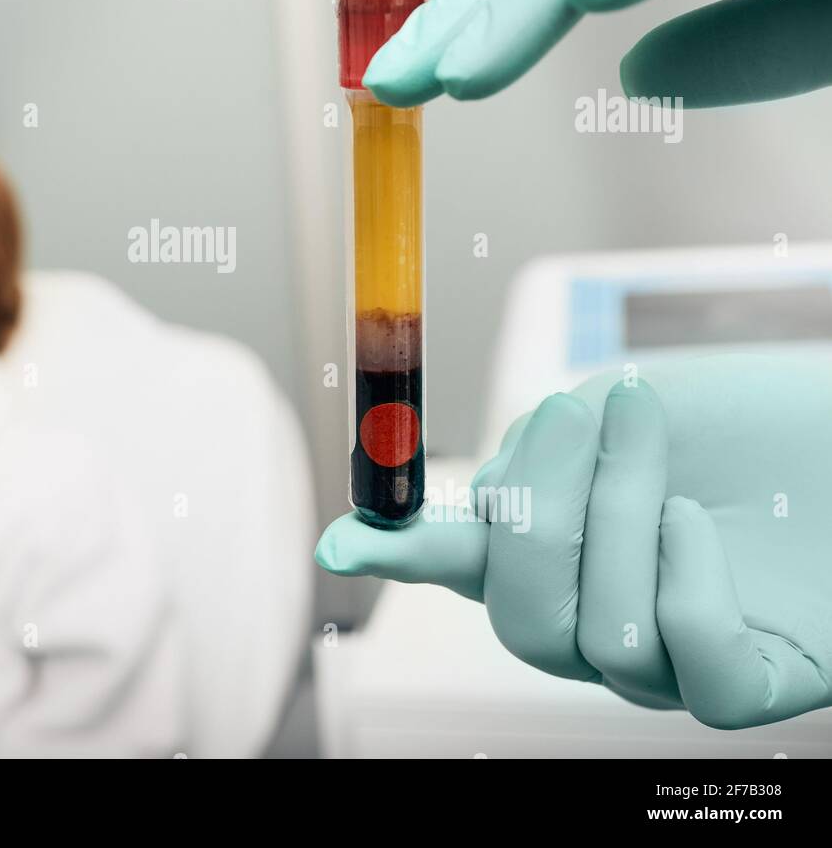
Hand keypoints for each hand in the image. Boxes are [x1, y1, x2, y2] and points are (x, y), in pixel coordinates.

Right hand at [315, 354, 831, 728]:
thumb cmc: (735, 417)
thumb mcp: (612, 414)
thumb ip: (530, 462)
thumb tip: (477, 508)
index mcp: (557, 554)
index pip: (463, 569)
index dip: (396, 557)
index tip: (339, 540)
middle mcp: (600, 618)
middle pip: (517, 618)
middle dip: (538, 505)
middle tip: (574, 409)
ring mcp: (671, 661)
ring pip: (593, 632)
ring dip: (618, 506)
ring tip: (654, 434)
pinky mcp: (751, 680)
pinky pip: (684, 657)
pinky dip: (685, 571)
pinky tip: (702, 522)